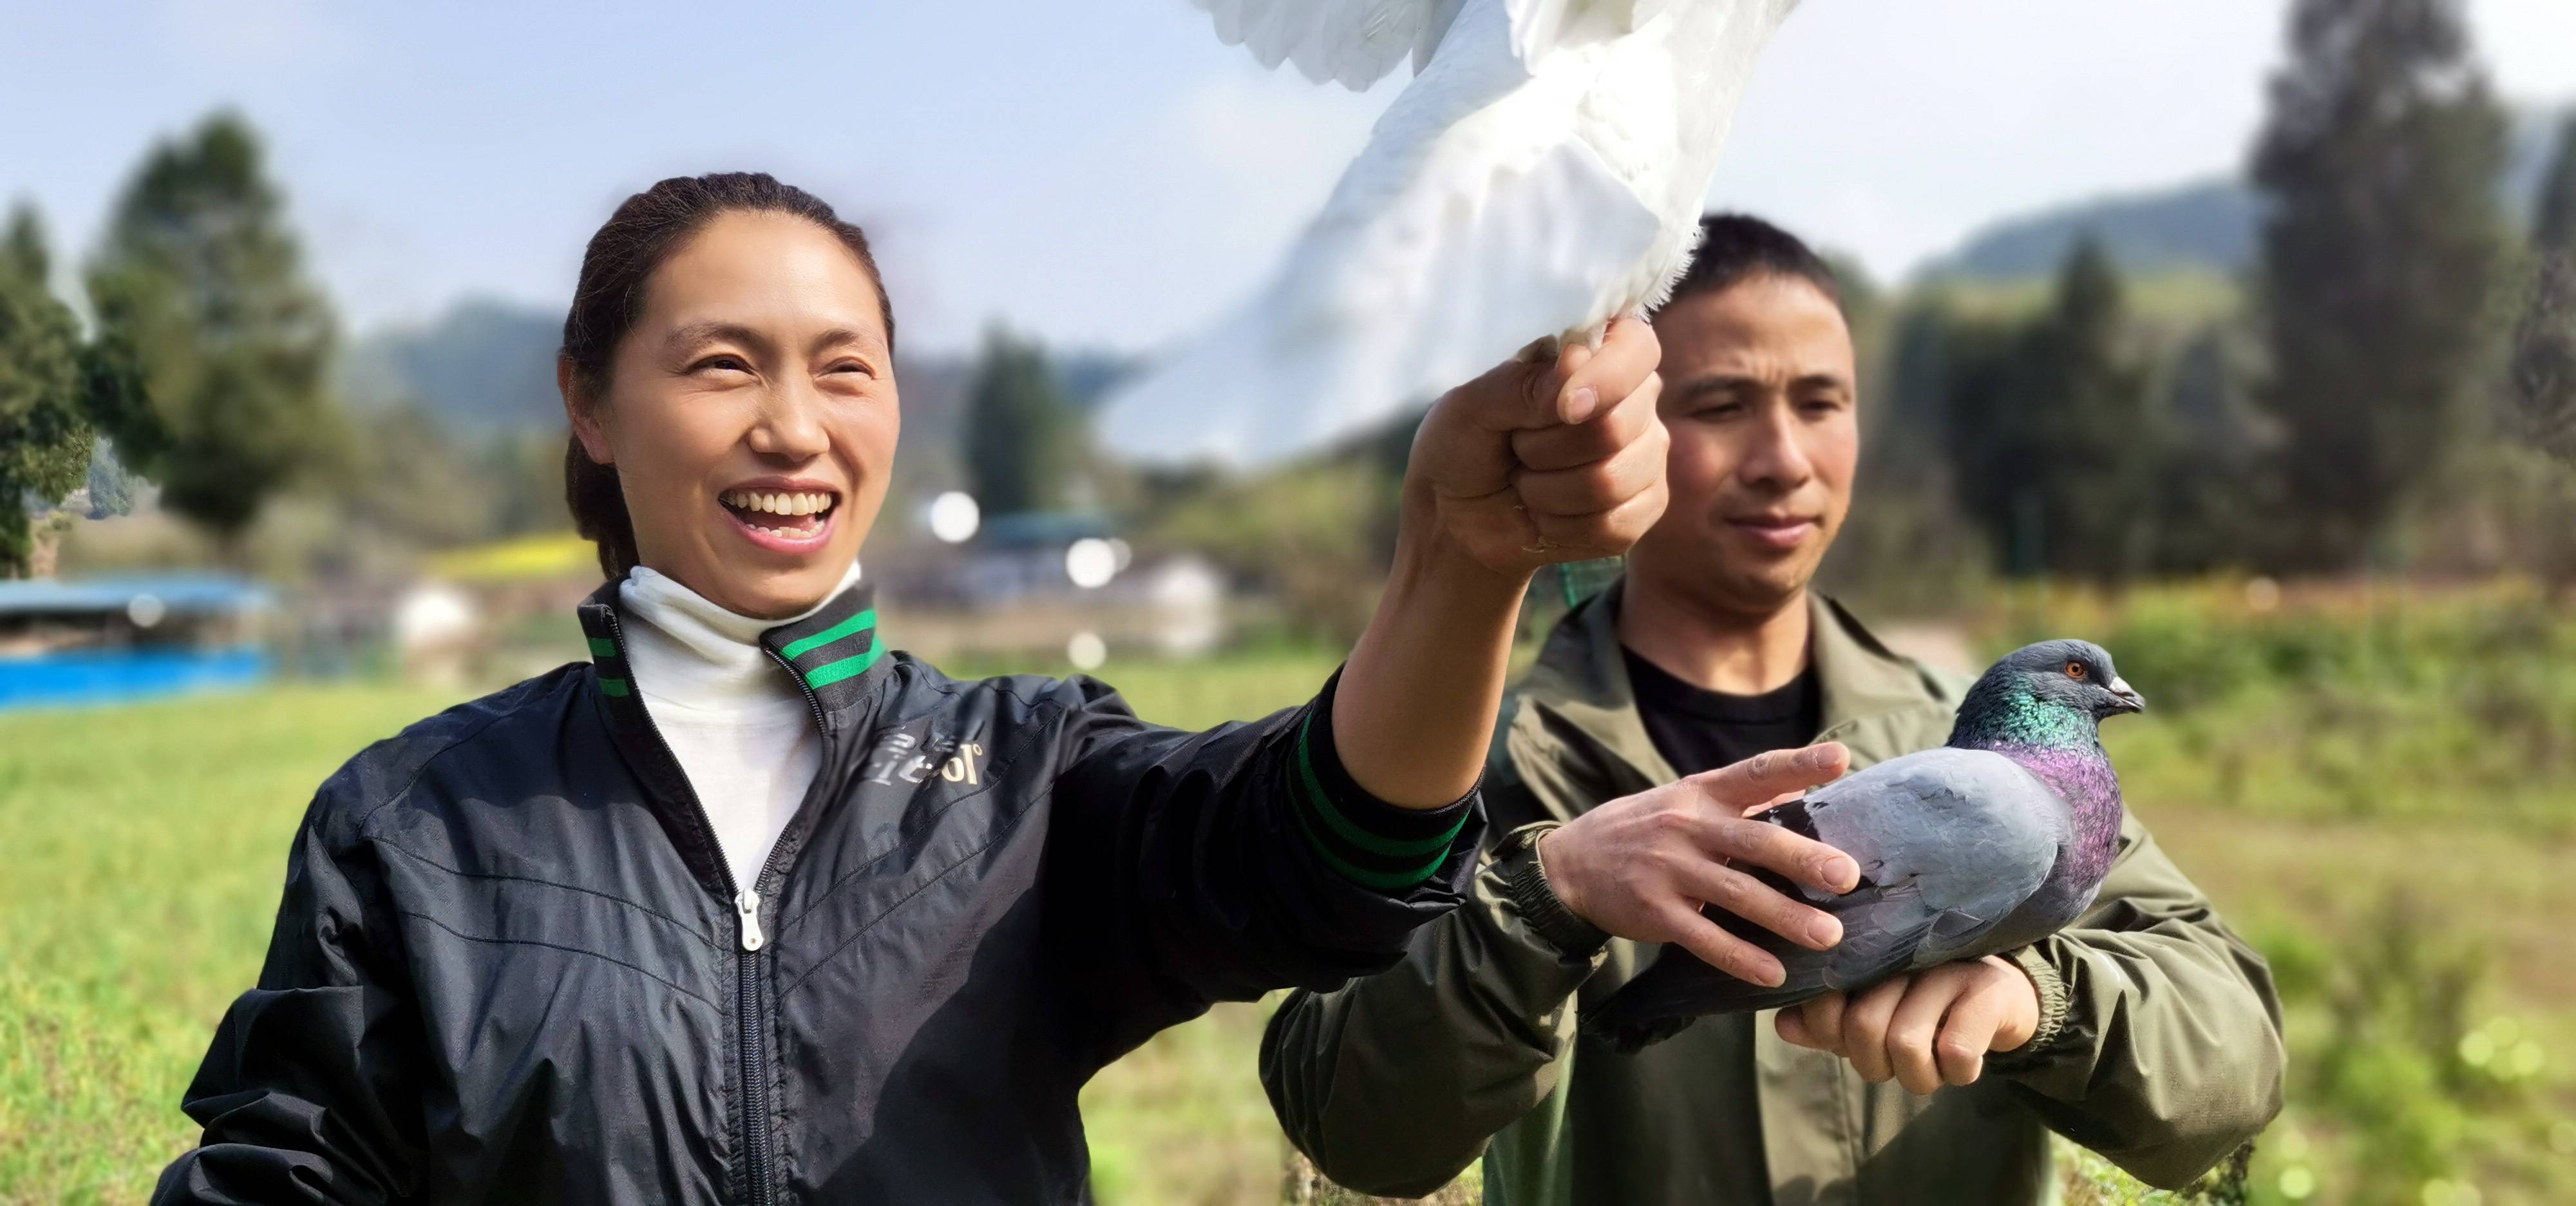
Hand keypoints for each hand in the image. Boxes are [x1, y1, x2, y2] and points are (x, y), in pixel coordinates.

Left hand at [1402, 316, 1669, 578]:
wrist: (1455, 515)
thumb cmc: (1465, 446)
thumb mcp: (1473, 406)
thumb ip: (1522, 384)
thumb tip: (1576, 366)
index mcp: (1597, 356)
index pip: (1635, 348)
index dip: (1605, 378)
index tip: (1564, 408)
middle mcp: (1633, 401)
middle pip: (1616, 426)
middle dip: (1545, 448)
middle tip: (1517, 448)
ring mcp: (1645, 455)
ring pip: (1612, 480)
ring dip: (1547, 490)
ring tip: (1526, 481)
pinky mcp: (1644, 507)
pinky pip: (1616, 524)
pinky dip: (1562, 525)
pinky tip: (1545, 515)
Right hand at [1537, 744, 1859, 986]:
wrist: (1570, 864)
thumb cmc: (1642, 829)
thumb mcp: (1685, 801)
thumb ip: (1740, 799)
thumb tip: (1801, 790)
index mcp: (1701, 794)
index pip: (1754, 772)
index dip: (1798, 764)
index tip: (1841, 759)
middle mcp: (1687, 827)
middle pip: (1753, 841)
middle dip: (1803, 858)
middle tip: (1847, 875)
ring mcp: (1669, 871)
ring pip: (1736, 894)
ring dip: (1785, 917)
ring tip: (1829, 935)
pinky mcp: (1655, 912)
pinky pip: (1704, 939)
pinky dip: (1740, 957)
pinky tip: (1773, 973)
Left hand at [1774, 956, 2040, 1093]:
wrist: (2005, 997)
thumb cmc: (1926, 1007)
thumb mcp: (1873, 1016)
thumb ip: (1828, 1022)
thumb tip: (1784, 1026)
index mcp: (1867, 959)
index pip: (1824, 1007)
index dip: (1834, 1037)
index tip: (1858, 1041)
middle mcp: (1904, 957)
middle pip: (1864, 1029)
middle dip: (1877, 1065)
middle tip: (1900, 1061)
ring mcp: (1947, 972)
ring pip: (1906, 1044)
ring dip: (1919, 1075)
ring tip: (1932, 1065)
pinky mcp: (1988, 992)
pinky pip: (1956, 1053)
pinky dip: (1958, 1072)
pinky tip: (1963, 1062)